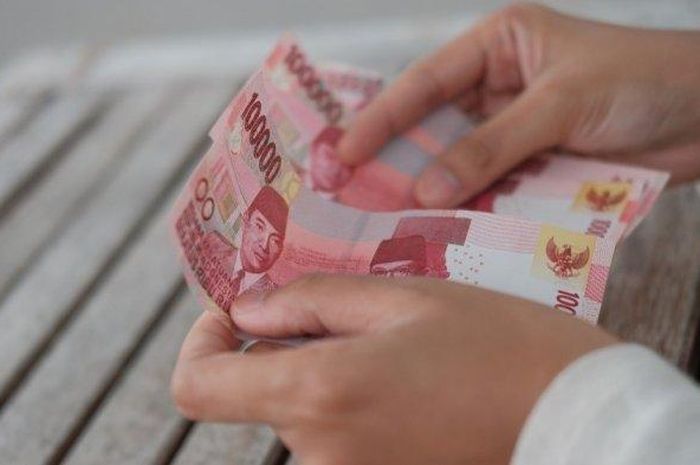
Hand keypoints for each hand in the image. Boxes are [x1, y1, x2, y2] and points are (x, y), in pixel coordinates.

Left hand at [171, 275, 615, 464]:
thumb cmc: (499, 345)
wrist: (578, 422)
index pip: (198, 388)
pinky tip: (404, 382)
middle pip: (258, 396)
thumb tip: (247, 310)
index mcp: (321, 393)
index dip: (200, 344)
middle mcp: (320, 455)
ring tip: (393, 345)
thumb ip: (310, 301)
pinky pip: (332, 442)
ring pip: (300, 416)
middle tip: (347, 312)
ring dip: (322, 376)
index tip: (234, 315)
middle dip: (284, 349)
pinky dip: (346, 406)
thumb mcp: (405, 296)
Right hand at [337, 3, 699, 207]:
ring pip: (459, 164)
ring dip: (433, 192)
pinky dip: (472, 209)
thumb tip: (426, 190)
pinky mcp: (534, 165)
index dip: (381, 120)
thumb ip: (491, 147)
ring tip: (387, 222)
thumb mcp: (560, 105)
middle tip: (350, 195)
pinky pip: (492, 188)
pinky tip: (445, 230)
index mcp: (498, 45)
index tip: (343, 155)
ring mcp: (515, 128)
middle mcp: (498, 85)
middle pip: (433, 127)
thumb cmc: (644, 82)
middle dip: (396, 161)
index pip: (425, 84)